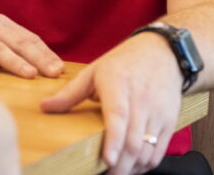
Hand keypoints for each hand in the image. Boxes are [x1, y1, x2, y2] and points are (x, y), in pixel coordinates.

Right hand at [0, 0, 62, 78]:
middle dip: (38, 57)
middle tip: (54, 72)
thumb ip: (7, 42)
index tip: (60, 68)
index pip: (28, 38)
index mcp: (0, 24)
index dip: (45, 52)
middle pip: (18, 42)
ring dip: (15, 61)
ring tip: (30, 74)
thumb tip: (35, 61)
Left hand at [40, 34, 182, 174]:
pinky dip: (146, 164)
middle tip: (105, 174)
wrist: (162, 52)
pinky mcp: (169, 120)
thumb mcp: (94, 71)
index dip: (114, 140)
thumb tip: (44, 107)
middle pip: (133, 141)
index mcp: (118, 85)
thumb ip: (70, 93)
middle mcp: (141, 99)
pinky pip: (160, 150)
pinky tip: (132, 165)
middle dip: (120, 165)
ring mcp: (158, 111)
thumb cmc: (124, 62)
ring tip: (117, 170)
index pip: (118, 116)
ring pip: (148, 149)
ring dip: (132, 167)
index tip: (107, 160)